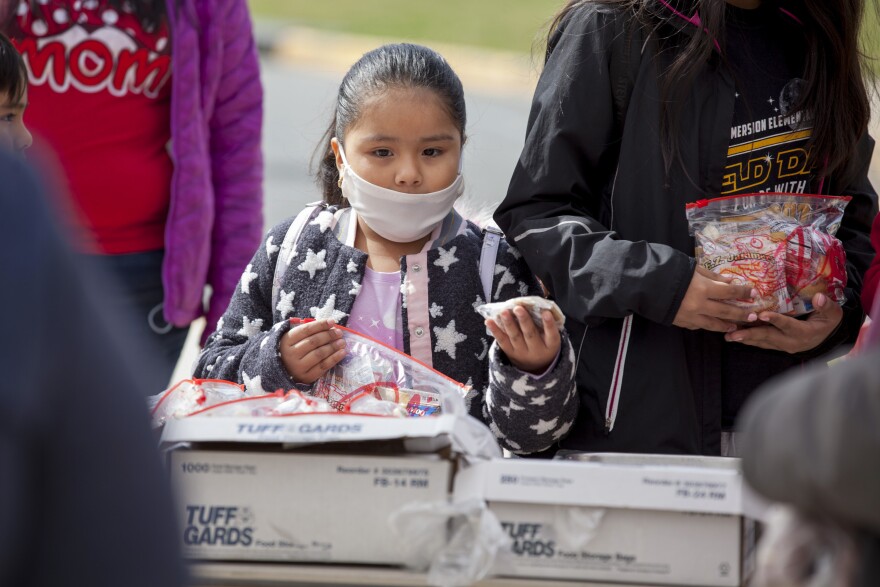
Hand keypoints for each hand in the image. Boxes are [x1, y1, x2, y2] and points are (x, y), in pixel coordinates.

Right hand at [280, 319, 346, 383]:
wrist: (284, 371)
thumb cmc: (293, 350)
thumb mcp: (294, 339)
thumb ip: (309, 332)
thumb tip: (330, 325)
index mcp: (286, 341)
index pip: (306, 330)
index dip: (320, 325)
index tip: (332, 321)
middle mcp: (291, 354)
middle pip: (313, 342)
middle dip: (329, 336)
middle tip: (339, 333)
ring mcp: (298, 367)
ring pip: (319, 354)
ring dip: (333, 346)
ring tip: (342, 342)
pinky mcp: (306, 377)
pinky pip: (323, 366)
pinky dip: (334, 358)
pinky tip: (342, 353)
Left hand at [486, 307, 560, 373]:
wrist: (536, 367)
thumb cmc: (544, 343)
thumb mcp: (550, 338)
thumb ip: (545, 324)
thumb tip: (535, 304)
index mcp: (550, 346)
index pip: (552, 335)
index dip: (549, 324)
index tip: (546, 312)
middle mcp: (537, 350)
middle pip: (530, 335)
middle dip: (524, 321)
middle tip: (518, 308)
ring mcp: (522, 353)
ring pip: (515, 337)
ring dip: (508, 324)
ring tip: (504, 312)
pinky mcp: (510, 353)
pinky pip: (502, 341)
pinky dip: (495, 331)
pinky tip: (488, 321)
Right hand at [674, 266, 759, 331]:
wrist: (645, 285)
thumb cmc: (669, 272)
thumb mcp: (692, 269)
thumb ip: (712, 276)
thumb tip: (728, 281)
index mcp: (703, 289)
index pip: (730, 292)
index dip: (743, 292)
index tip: (754, 293)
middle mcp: (700, 305)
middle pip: (726, 311)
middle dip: (741, 314)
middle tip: (753, 316)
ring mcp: (690, 316)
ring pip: (713, 324)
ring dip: (726, 325)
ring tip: (735, 326)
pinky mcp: (680, 322)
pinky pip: (697, 326)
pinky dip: (706, 325)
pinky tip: (712, 325)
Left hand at [724, 293, 842, 352]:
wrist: (827, 338)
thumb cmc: (829, 322)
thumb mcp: (833, 313)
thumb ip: (826, 306)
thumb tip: (818, 298)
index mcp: (804, 332)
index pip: (787, 325)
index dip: (775, 320)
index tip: (761, 315)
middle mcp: (791, 342)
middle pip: (768, 337)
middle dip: (750, 335)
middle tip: (732, 333)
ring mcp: (783, 345)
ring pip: (762, 342)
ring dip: (745, 338)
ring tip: (728, 336)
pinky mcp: (777, 346)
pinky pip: (761, 343)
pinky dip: (748, 339)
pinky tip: (735, 336)